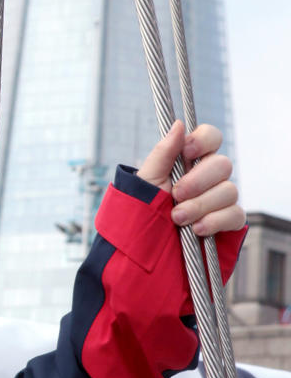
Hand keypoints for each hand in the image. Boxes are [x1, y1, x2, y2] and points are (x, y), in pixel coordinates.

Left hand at [137, 119, 244, 236]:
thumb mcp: (145, 183)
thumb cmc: (141, 215)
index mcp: (188, 162)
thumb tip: (178, 124)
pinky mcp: (227, 224)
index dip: (203, 141)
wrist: (142, 253)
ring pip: (229, 190)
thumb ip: (162, 154)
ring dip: (201, 205)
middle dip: (198, 181)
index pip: (211, 137)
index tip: (187, 152)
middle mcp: (207, 179)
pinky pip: (236, 215)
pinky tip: (198, 229)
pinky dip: (216, 221)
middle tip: (175, 196)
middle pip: (222, 164)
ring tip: (177, 219)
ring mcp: (219, 201)